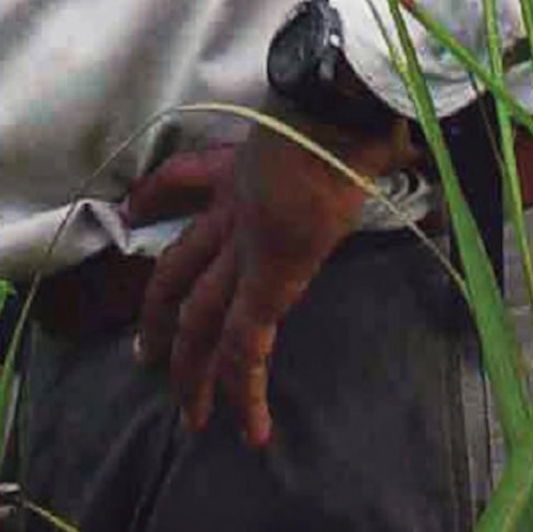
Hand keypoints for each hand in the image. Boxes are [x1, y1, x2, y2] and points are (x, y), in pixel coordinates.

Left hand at [125, 118, 419, 449]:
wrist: (339, 105)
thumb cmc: (347, 102)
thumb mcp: (335, 118)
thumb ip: (350, 135)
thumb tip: (399, 136)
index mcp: (244, 167)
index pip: (185, 180)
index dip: (154, 196)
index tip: (133, 208)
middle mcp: (233, 208)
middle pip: (177, 267)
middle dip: (159, 314)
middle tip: (146, 354)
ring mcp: (245, 245)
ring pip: (198, 317)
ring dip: (191, 370)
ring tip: (191, 416)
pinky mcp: (268, 279)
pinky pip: (245, 345)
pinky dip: (245, 390)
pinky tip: (251, 429)